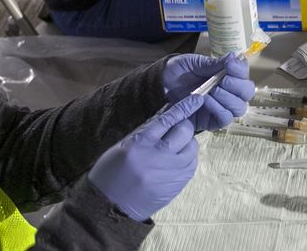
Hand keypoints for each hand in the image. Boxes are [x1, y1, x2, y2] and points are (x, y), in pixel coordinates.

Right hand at [87, 94, 202, 222]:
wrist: (109, 207)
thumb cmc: (111, 172)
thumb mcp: (123, 145)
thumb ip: (147, 129)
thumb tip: (168, 112)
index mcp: (139, 143)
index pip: (167, 119)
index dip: (184, 107)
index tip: (197, 99)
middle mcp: (157, 157)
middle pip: (184, 132)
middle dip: (184, 126)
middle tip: (177, 129)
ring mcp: (169, 173)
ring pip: (192, 148)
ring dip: (187, 143)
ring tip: (176, 146)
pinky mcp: (176, 186)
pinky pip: (191, 166)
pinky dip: (188, 159)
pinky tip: (177, 160)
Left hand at [162, 52, 254, 130]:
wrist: (160, 86)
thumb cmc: (179, 72)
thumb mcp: (194, 63)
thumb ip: (212, 63)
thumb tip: (233, 57)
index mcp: (227, 74)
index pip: (244, 74)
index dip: (241, 70)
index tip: (229, 65)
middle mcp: (228, 91)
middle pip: (247, 93)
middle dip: (237, 86)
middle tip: (222, 81)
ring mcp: (221, 107)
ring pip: (239, 108)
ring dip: (228, 98)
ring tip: (212, 91)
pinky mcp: (212, 120)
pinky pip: (224, 119)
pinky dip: (218, 110)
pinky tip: (206, 101)